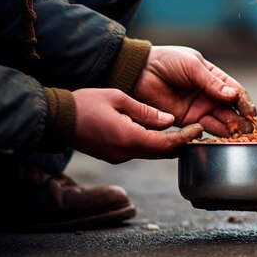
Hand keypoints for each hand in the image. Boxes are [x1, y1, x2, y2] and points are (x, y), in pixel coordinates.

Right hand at [70, 88, 202, 163]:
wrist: (57, 119)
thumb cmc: (86, 103)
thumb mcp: (119, 99)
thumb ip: (146, 112)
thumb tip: (170, 121)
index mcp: (129, 138)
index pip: (166, 144)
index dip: (185, 138)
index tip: (199, 128)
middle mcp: (125, 153)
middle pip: (162, 153)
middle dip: (180, 143)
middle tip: (197, 130)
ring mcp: (119, 157)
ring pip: (151, 153)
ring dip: (168, 144)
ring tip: (184, 131)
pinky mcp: (114, 156)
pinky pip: (139, 151)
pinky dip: (153, 144)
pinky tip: (161, 132)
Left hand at [132, 46, 256, 136]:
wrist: (138, 72)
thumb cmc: (166, 62)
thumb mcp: (192, 66)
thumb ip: (211, 82)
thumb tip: (232, 96)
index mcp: (214, 78)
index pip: (235, 92)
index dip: (245, 102)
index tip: (251, 113)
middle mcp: (209, 95)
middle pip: (231, 109)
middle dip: (241, 119)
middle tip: (249, 129)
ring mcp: (199, 108)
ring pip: (220, 121)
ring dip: (230, 128)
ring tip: (238, 135)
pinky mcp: (186, 120)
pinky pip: (204, 129)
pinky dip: (213, 134)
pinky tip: (220, 138)